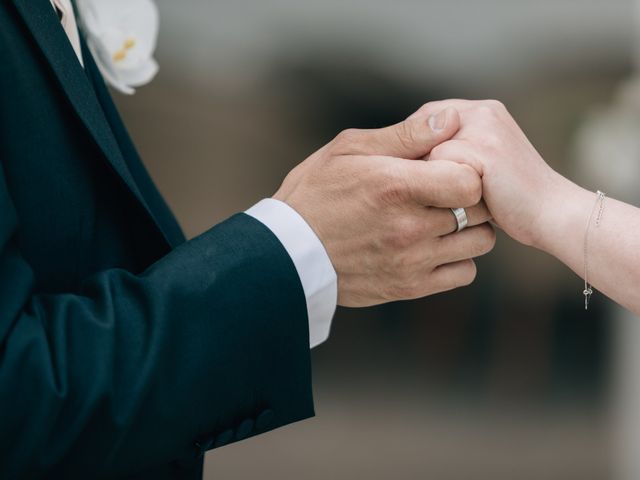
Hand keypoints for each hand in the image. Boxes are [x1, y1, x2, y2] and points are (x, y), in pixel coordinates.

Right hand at [274, 107, 495, 306]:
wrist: (288, 254)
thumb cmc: (315, 193)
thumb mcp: (348, 149)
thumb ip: (404, 135)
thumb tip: (451, 119)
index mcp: (395, 187)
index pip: (471, 182)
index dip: (469, 170)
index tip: (451, 167)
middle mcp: (409, 228)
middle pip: (480, 210)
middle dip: (471, 196)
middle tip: (449, 190)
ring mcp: (412, 261)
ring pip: (480, 243)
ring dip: (469, 227)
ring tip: (442, 218)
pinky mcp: (410, 287)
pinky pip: (464, 273)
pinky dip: (459, 258)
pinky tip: (436, 245)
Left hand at [425, 100, 569, 246]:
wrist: (552, 215)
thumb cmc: (510, 199)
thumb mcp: (477, 164)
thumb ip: (449, 149)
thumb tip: (401, 157)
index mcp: (483, 109)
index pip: (424, 118)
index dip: (414, 150)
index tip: (418, 177)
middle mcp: (483, 110)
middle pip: (419, 134)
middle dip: (419, 164)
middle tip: (435, 190)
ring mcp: (485, 128)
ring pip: (425, 154)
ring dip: (430, 180)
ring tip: (457, 198)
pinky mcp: (485, 150)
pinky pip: (437, 169)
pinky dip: (443, 191)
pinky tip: (467, 203)